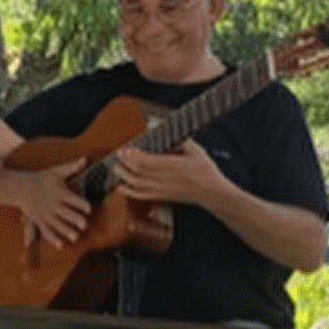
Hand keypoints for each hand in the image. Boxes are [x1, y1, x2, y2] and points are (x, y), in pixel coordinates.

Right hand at [16, 158, 89, 246]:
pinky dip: (52, 239)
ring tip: (76, 237)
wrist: (21, 188)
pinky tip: (60, 245)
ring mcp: (45, 214)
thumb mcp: (56, 171)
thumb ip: (72, 167)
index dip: (83, 205)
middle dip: (76, 220)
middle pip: (67, 214)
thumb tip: (86, 159)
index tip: (88, 209)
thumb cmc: (41, 179)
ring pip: (58, 225)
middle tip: (84, 224)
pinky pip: (46, 231)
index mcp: (60, 193)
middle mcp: (53, 205)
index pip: (74, 200)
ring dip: (67, 231)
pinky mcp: (39, 221)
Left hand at [113, 141, 227, 206]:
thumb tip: (167, 131)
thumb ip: (182, 141)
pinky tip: (119, 188)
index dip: (133, 155)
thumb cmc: (205, 170)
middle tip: (117, 155)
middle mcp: (166, 178)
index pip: (148, 160)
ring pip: (137, 183)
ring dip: (124, 176)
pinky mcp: (161, 197)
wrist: (212, 193)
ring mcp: (162, 189)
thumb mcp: (196, 151)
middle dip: (126, 163)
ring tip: (115, 168)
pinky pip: (141, 196)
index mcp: (174, 165)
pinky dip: (128, 192)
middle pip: (139, 171)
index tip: (125, 149)